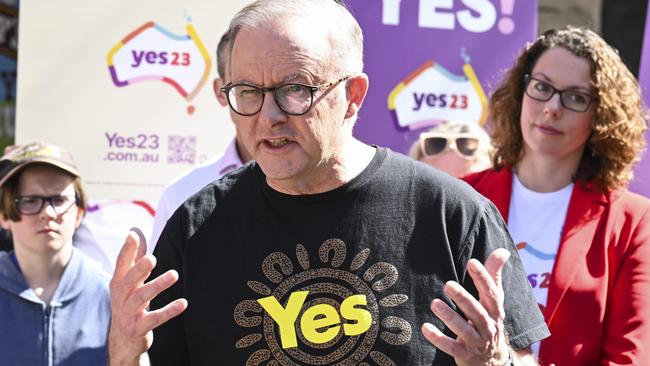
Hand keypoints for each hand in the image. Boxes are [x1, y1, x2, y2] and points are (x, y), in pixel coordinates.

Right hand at [108, 228, 187, 365]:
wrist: (122, 340)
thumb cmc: (129, 302)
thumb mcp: (129, 281)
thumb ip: (133, 257)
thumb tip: (134, 230)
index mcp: (118, 283)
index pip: (121, 263)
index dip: (127, 249)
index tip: (133, 234)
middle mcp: (120, 297)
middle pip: (128, 280)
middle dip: (139, 269)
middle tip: (153, 258)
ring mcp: (128, 313)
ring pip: (141, 297)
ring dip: (157, 285)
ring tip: (174, 275)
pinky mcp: (138, 328)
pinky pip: (154, 319)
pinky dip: (168, 311)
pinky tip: (183, 303)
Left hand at [421, 248, 510, 365]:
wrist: (493, 361)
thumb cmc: (489, 322)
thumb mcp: (493, 301)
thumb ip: (493, 275)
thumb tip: (503, 250)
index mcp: (495, 311)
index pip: (491, 293)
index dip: (483, 278)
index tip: (472, 262)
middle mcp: (488, 327)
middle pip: (477, 312)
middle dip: (463, 298)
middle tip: (448, 284)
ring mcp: (477, 342)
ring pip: (464, 330)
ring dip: (449, 317)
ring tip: (434, 303)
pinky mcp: (464, 354)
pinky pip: (451, 347)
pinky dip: (438, 338)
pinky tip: (425, 328)